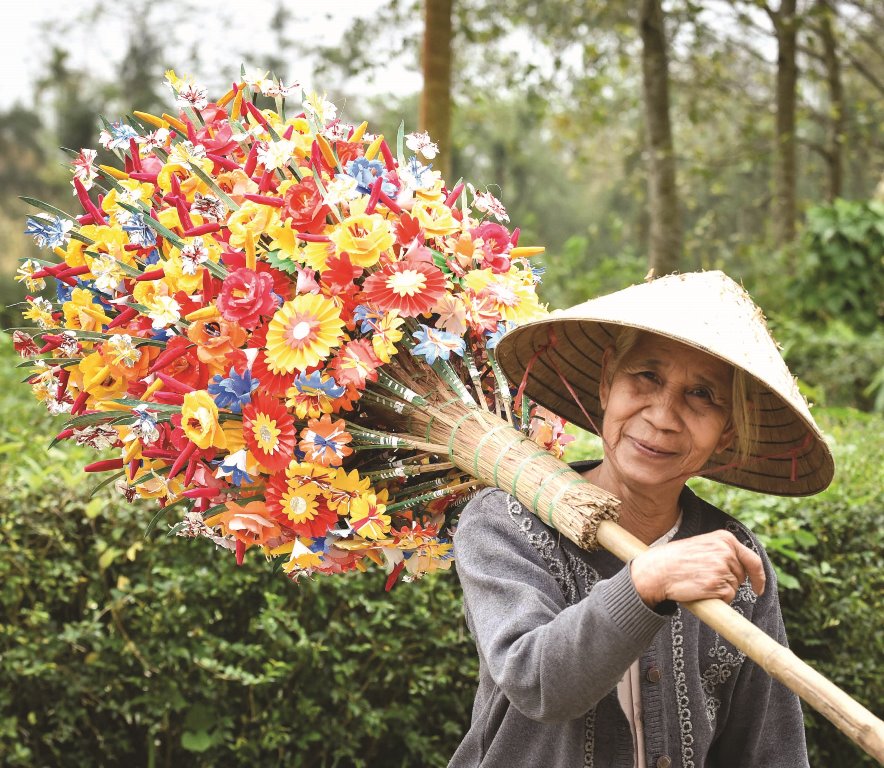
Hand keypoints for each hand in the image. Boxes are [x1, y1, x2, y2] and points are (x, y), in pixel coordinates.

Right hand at [630, 530, 765, 606]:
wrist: (657, 570)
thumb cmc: (675, 559)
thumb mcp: (701, 544)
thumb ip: (721, 550)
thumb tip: (740, 566)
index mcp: (724, 539)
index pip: (752, 559)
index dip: (758, 576)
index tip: (759, 587)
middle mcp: (727, 551)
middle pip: (741, 576)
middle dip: (730, 582)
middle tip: (706, 580)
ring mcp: (723, 568)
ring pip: (734, 588)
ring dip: (720, 590)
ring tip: (699, 582)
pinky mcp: (718, 585)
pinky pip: (727, 598)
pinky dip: (717, 599)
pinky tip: (700, 590)